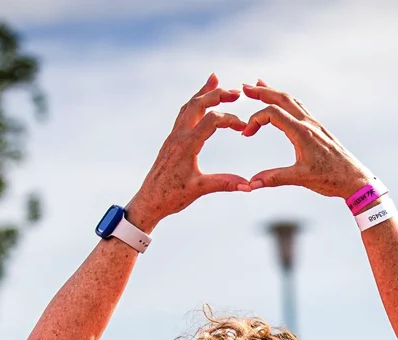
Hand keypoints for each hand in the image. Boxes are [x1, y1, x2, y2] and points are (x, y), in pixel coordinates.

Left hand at [126, 74, 248, 231]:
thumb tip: (248, 186)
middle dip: (217, 94)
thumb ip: (224, 183)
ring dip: (203, 93)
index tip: (245, 127)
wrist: (149, 201)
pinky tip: (200, 102)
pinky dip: (194, 104)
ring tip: (215, 80)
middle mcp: (178, 136)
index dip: (231, 119)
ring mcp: (173, 136)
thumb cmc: (172, 196)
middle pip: (198, 104)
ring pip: (188, 106)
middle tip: (237, 92)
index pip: (212, 120)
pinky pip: (183, 115)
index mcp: (186, 145)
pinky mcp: (171, 140)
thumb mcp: (200, 189)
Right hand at [241, 79, 373, 198]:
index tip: (246, 134)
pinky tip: (282, 103)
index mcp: (302, 133)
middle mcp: (308, 124)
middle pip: (282, 98)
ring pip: (292, 100)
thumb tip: (251, 183)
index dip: (255, 120)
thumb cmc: (331, 178)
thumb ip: (274, 178)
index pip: (273, 113)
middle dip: (262, 92)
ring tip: (260, 86)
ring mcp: (314, 124)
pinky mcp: (318, 129)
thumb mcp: (300, 178)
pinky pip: (300, 108)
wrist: (355, 179)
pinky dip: (286, 101)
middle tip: (244, 88)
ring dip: (274, 92)